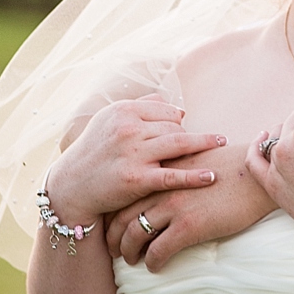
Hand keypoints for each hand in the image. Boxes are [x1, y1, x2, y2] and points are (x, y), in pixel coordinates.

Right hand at [46, 96, 227, 225]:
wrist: (71, 188)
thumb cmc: (94, 153)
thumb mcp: (109, 122)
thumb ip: (140, 108)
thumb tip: (176, 106)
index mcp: (123, 111)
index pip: (165, 110)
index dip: (178, 120)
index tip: (188, 128)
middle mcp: (128, 128)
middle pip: (174, 126)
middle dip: (191, 134)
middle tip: (213, 140)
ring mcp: (132, 154)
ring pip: (178, 143)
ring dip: (204, 144)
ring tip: (221, 144)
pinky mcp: (136, 179)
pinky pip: (173, 176)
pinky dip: (195, 176)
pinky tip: (211, 176)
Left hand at [106, 142, 275, 269]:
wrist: (258, 176)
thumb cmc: (234, 167)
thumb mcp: (198, 160)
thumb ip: (177, 170)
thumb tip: (169, 181)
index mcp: (163, 171)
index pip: (126, 195)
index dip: (115, 214)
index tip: (113, 226)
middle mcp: (162, 188)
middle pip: (123, 216)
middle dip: (113, 237)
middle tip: (113, 249)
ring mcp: (174, 207)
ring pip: (135, 236)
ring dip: (129, 252)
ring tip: (131, 260)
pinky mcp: (188, 226)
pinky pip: (158, 251)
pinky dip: (152, 262)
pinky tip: (155, 267)